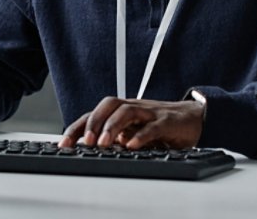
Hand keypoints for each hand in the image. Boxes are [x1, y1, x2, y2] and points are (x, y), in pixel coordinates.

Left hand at [58, 97, 204, 149]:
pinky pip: (152, 126)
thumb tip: (91, 152)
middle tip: (85, 142)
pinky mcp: (166, 121)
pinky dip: (141, 135)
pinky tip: (132, 145)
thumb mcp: (134, 132)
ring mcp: (150, 113)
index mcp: (123, 111)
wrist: (193, 118)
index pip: (96, 113)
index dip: (78, 126)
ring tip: (103, 144)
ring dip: (112, 126)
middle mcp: (134, 108)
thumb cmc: (160, 126)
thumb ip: (116, 138)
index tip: (63, 144)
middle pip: (109, 104)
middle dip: (93, 122)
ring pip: (127, 111)